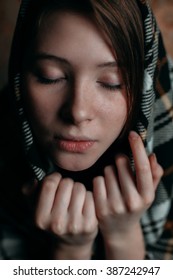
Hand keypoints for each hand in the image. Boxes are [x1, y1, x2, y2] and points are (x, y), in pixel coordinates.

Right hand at [35, 173, 97, 258]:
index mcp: (40, 218)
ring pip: (80, 188)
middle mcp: (56, 223)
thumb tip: (35, 180)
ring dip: (78, 189)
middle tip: (67, 191)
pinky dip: (88, 197)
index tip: (56, 179)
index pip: (48, 185)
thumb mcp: (35, 208)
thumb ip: (29, 192)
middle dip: (67, 183)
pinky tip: (84, 205)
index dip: (54, 177)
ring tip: (75, 198)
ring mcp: (74, 225)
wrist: (70, 244)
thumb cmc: (52, 219)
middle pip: (67, 184)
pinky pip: (91, 197)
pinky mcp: (90, 225)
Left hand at [93, 131, 162, 257]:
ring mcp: (115, 206)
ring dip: (109, 171)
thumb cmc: (134, 204)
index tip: (133, 134)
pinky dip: (99, 181)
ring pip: (107, 170)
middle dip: (119, 161)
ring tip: (113, 184)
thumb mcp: (147, 192)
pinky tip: (103, 190)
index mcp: (147, 196)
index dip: (138, 148)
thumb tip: (152, 156)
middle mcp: (132, 202)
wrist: (119, 230)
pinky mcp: (100, 208)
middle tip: (120, 172)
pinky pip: (97, 180)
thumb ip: (153, 175)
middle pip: (120, 163)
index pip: (143, 167)